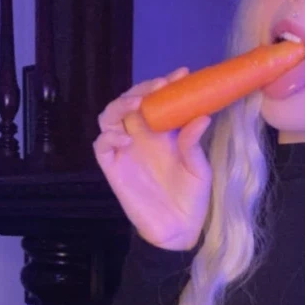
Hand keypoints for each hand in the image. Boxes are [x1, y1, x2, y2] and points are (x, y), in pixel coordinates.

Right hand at [93, 68, 211, 249]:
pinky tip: (126, 140)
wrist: (178, 230)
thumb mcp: (199, 169)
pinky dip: (110, 137)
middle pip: (130, 101)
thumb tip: (202, 116)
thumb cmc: (192, 198)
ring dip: (120, 105)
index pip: (158, 100)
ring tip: (138, 106)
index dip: (166, 85)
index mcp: (163, 132)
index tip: (182, 74)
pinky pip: (101, 145)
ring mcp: (124, 150)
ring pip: (110, 116)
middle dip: (142, 89)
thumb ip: (194, 144)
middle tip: (160, 86)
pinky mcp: (113, 168)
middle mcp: (141, 136)